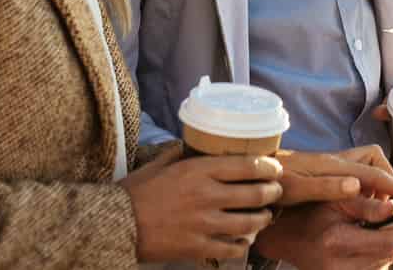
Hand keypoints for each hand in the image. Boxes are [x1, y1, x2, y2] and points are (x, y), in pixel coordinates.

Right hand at [118, 145, 282, 262]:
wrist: (116, 224)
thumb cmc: (136, 192)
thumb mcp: (159, 164)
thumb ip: (180, 154)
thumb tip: (192, 144)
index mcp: (198, 171)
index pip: (246, 166)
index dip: (267, 167)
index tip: (275, 168)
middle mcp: (206, 195)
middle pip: (254, 194)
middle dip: (272, 193)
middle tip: (276, 192)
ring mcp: (204, 223)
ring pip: (249, 222)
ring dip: (262, 219)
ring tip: (265, 216)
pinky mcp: (198, 247)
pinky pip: (231, 246)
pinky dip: (242, 243)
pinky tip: (244, 240)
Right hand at [253, 196, 392, 269]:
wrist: (284, 237)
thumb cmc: (308, 212)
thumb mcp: (336, 199)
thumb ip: (366, 204)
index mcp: (336, 241)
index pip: (387, 240)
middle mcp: (338, 265)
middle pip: (389, 254)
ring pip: (384, 264)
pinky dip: (382, 256)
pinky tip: (382, 241)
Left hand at [276, 146, 392, 208]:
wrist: (255, 172)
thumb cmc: (274, 182)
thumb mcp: (299, 190)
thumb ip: (328, 187)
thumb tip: (357, 185)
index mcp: (334, 166)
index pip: (375, 175)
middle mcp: (337, 162)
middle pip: (376, 164)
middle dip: (391, 181)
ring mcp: (333, 166)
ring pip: (368, 168)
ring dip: (379, 184)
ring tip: (384, 208)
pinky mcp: (327, 172)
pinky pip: (357, 175)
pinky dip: (367, 187)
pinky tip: (364, 204)